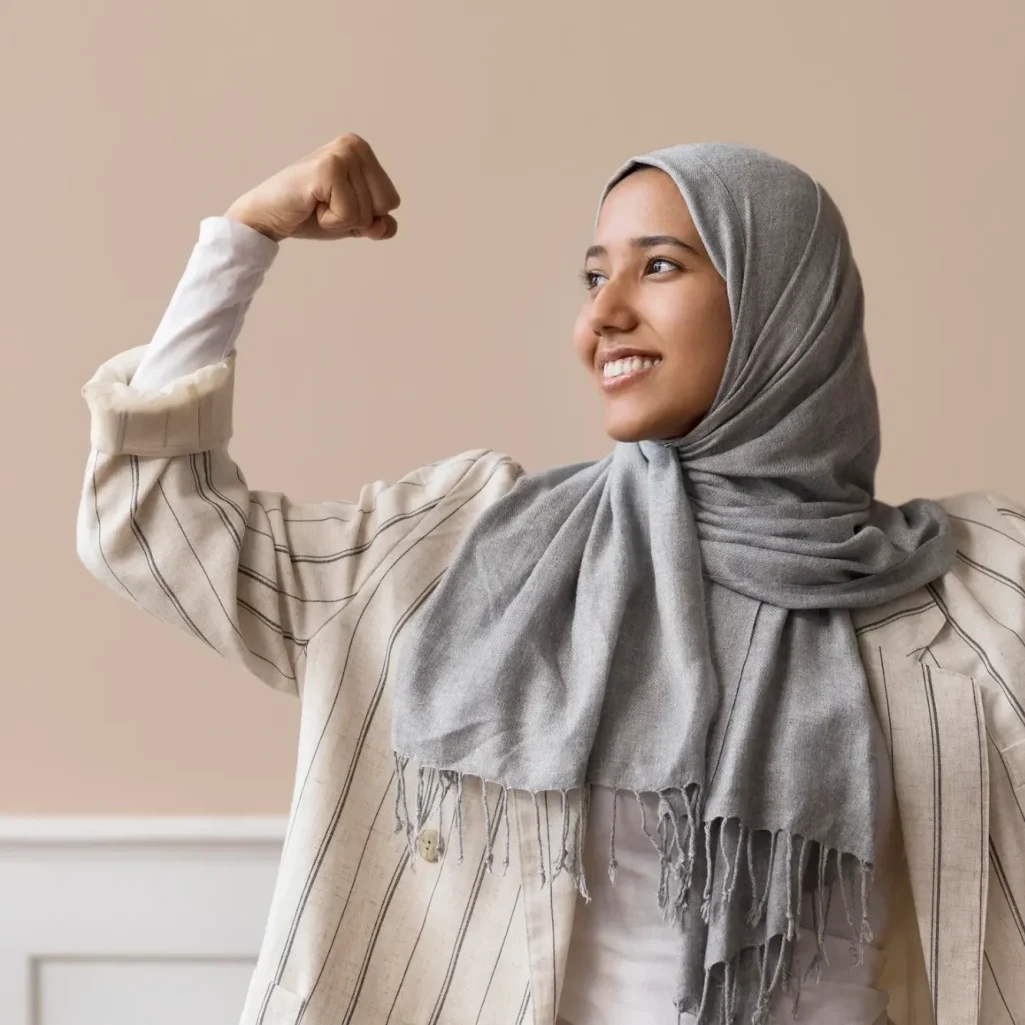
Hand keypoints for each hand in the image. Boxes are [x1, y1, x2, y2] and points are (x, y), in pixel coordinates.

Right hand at [223, 133, 400, 242]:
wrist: (268, 217)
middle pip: (386, 205)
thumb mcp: (354, 222)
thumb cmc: (310, 214)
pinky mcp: (328, 169)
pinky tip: (311, 204)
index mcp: (363, 151)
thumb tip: (383, 226)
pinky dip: (330, 222)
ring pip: (367, 213)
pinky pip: (349, 215)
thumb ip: (379, 224)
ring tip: (316, 203)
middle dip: (356, 218)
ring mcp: (341, 154)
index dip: (366, 215)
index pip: (392, 202)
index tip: (335, 203)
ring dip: (340, 220)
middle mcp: (354, 145)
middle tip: (325, 204)